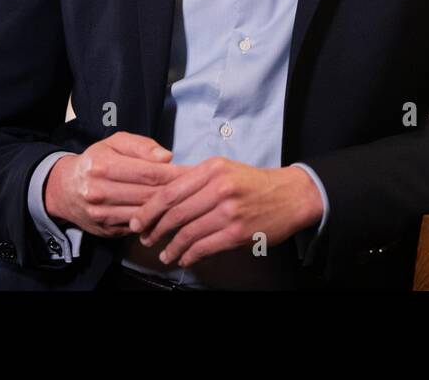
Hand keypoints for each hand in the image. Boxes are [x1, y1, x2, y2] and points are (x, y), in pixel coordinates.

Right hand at [44, 131, 184, 237]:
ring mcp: (102, 214)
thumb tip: (167, 157)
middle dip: (177, 192)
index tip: (195, 172)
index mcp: (103, 165)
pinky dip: (157, 222)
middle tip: (199, 188)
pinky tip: (171, 215)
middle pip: (149, 194)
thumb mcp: (115, 142)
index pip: (149, 172)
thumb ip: (142, 146)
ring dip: (170, 209)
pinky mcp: (107, 230)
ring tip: (190, 201)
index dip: (175, 173)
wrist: (64, 189)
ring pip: (146, 214)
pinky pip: (139, 227)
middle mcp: (100, 191)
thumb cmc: (97, 161)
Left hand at [127, 157, 322, 266]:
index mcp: (212, 169)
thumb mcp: (225, 169)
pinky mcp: (236, 233)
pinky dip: (189, 256)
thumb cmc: (254, 183)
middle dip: (155, 229)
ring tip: (164, 254)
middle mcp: (219, 188)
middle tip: (145, 238)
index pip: (170, 191)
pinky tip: (185, 258)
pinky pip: (203, 247)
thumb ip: (196, 179)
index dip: (148, 209)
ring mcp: (228, 211)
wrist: (291, 196)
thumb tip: (161, 195)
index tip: (137, 220)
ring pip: (187, 233)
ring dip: (171, 247)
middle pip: (175, 213)